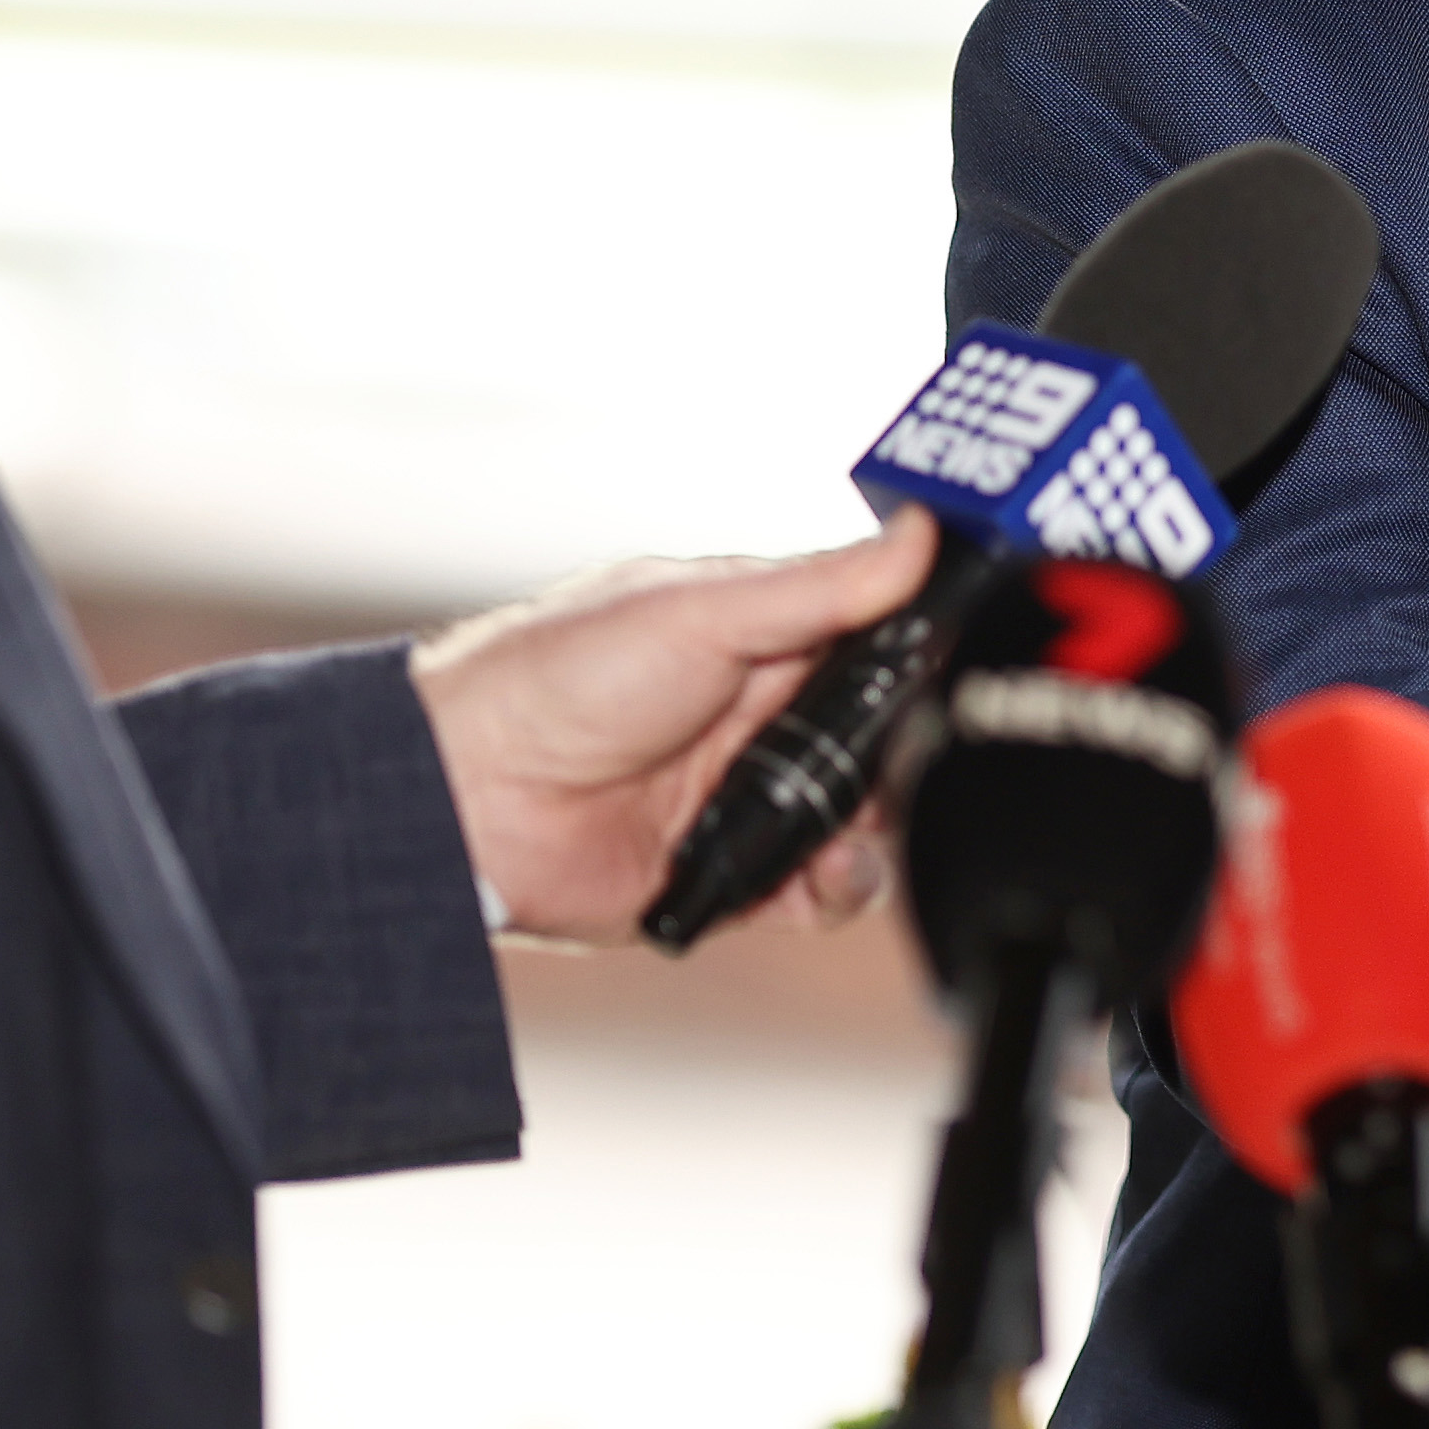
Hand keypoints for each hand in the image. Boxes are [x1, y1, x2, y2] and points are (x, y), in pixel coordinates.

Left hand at [411, 505, 937, 945]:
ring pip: (862, 819)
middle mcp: (762, 717)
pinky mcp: (732, 878)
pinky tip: (818, 874)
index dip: (925, 655)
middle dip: (909, 756)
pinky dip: (836, 889)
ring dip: (875, 828)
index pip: (877, 639)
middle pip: (884, 739)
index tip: (969, 665)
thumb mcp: (698, 613)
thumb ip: (818, 586)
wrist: (459, 801)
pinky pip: (818, 893)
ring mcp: (747, 798)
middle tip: (901, 761)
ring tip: (849, 829)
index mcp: (761, 636)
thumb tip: (918, 535)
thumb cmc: (551, 679)